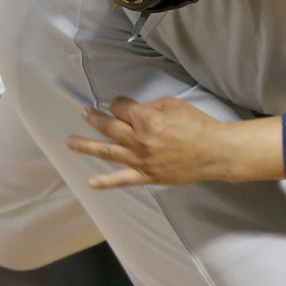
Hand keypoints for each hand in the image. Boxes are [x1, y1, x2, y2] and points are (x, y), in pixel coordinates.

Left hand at [65, 97, 283, 187]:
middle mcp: (139, 140)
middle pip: (109, 127)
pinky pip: (123, 180)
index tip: (121, 104)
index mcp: (145, 120)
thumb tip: (134, 110)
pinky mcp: (148, 176)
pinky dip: (107, 182)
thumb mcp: (173, 105)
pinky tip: (92, 182)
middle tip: (84, 113)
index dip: (119, 104)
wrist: (214, 151)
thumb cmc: (197, 125)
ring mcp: (141, 161)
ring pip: (108, 152)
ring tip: (70, 141)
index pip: (121, 108)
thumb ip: (149, 107)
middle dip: (94, 118)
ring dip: (87, 146)